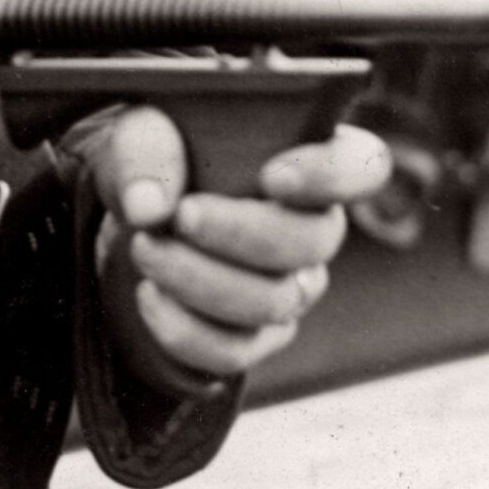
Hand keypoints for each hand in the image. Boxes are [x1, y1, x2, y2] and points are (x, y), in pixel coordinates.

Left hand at [77, 110, 393, 379]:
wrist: (126, 224)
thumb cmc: (151, 163)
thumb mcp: (135, 137)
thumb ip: (142, 151)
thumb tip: (147, 206)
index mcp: (306, 165)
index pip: (361, 167)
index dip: (331, 175)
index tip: (272, 176)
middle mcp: (313, 231)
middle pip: (313, 242)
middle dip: (241, 232)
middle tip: (180, 215)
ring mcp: (290, 290)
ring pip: (274, 302)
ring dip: (200, 279)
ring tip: (145, 248)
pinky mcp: (253, 339)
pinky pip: (233, 351)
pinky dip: (183, 328)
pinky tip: (149, 294)